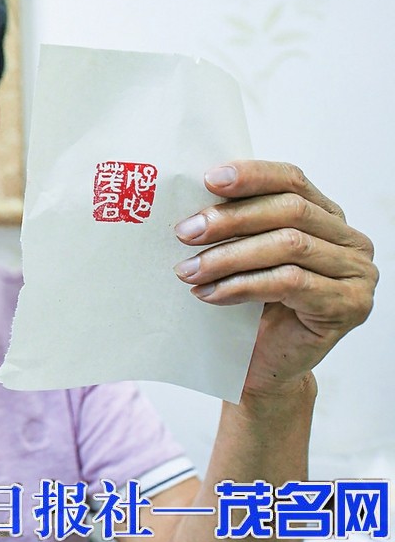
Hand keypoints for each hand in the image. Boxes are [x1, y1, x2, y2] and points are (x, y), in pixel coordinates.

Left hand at [172, 161, 377, 395]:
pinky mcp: (349, 305)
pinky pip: (290, 282)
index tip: (208, 179)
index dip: (251, 175)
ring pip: (288, 246)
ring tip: (188, 270)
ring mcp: (356, 274)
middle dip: (230, 219)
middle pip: (290, 211)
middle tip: (185, 232)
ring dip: (229, 257)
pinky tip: (210, 294)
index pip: (291, 180)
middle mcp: (349, 241)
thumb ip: (236, 224)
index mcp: (326, 216)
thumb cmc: (250, 309)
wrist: (262, 366)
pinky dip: (243, 285)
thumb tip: (195, 198)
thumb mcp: (243, 255)